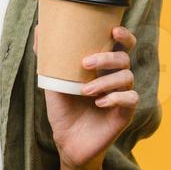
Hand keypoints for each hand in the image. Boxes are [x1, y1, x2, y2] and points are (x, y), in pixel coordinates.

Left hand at [39, 25, 137, 169]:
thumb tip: (39, 28)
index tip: (114, 30)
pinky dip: (115, 97)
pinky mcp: (125, 113)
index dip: (124, 36)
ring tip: (84, 91)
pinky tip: (100, 102)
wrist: (67, 141)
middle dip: (106, 58)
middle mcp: (116, 78)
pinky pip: (131, 98)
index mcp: (104, 67)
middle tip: (85, 63)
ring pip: (127, 77)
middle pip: (124, 58)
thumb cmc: (63, 109)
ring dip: (105, 81)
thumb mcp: (53, 80)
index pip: (122, 45)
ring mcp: (122, 95)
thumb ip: (48, 56)